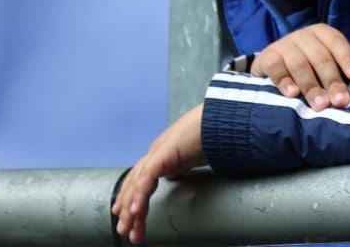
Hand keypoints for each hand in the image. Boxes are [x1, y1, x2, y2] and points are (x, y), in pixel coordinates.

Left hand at [113, 104, 203, 243]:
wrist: (225, 119)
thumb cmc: (215, 132)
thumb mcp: (193, 155)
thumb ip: (180, 164)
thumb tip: (171, 174)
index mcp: (163, 152)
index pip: (140, 177)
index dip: (131, 195)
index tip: (127, 214)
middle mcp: (157, 151)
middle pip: (135, 183)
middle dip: (128, 208)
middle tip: (124, 230)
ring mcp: (159, 150)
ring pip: (138, 183)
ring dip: (131, 208)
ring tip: (128, 228)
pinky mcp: (166, 151)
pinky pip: (148, 177)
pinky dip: (140, 194)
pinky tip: (136, 210)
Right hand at [250, 22, 349, 111]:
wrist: (272, 67)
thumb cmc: (309, 66)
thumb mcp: (330, 64)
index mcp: (322, 34)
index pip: (337, 43)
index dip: (347, 58)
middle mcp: (303, 36)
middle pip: (321, 58)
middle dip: (332, 81)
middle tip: (340, 102)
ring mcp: (284, 45)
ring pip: (300, 65)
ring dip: (311, 86)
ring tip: (319, 105)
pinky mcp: (267, 57)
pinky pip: (276, 68)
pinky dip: (284, 81)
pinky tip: (292, 94)